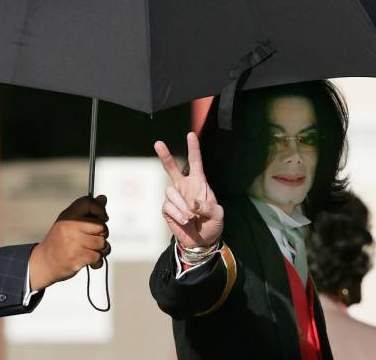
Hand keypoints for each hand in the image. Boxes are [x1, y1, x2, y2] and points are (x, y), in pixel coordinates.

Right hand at [29, 195, 110, 290]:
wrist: (45, 262)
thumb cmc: (60, 240)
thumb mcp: (70, 221)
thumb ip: (87, 210)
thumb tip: (103, 198)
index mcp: (68, 215)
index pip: (88, 202)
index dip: (100, 209)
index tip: (102, 217)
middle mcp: (69, 227)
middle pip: (101, 226)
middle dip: (103, 233)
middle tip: (94, 237)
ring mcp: (73, 243)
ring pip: (102, 243)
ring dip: (101, 249)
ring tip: (91, 249)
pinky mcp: (77, 258)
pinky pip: (98, 257)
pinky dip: (97, 261)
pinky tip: (89, 260)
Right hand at [154, 132, 223, 248]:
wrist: (202, 242)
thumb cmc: (212, 225)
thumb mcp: (218, 215)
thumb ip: (208, 207)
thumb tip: (192, 203)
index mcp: (199, 183)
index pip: (195, 162)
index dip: (193, 148)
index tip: (190, 134)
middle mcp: (184, 187)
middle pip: (172, 168)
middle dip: (165, 156)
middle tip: (158, 143)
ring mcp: (175, 198)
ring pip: (170, 191)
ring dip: (181, 205)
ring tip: (190, 217)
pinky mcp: (167, 210)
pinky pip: (168, 206)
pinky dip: (177, 214)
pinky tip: (185, 221)